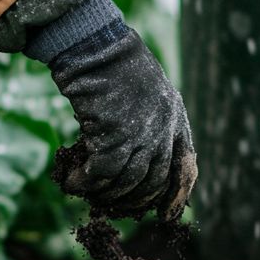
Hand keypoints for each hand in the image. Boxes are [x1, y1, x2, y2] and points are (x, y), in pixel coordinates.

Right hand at [49, 27, 196, 220]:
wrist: (94, 44)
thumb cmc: (112, 64)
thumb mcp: (144, 94)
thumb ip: (148, 124)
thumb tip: (135, 160)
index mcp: (176, 118)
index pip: (186, 167)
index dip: (177, 195)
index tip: (166, 215)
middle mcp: (164, 128)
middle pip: (154, 182)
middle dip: (132, 201)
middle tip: (111, 206)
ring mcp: (141, 132)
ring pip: (127, 182)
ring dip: (104, 194)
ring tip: (86, 194)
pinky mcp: (114, 134)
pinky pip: (101, 173)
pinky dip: (85, 183)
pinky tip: (72, 182)